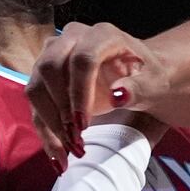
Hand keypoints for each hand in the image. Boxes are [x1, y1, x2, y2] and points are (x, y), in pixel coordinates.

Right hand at [27, 22, 170, 163]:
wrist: (138, 75)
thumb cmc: (147, 75)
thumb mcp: (153, 83)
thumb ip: (139, 88)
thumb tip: (118, 95)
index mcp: (102, 35)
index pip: (82, 59)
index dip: (79, 92)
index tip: (83, 124)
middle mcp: (72, 39)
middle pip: (49, 69)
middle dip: (60, 108)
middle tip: (76, 138)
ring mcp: (53, 55)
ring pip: (36, 88)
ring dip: (49, 123)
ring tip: (70, 151)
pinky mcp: (45, 77)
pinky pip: (36, 105)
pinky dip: (45, 131)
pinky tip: (58, 155)